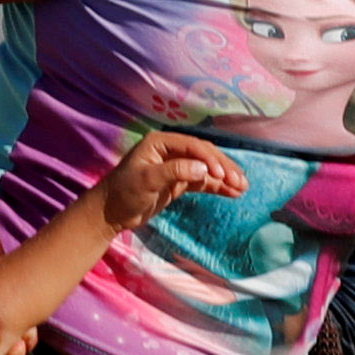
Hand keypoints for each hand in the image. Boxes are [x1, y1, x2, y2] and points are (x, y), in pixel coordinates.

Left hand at [94, 130, 245, 228]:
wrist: (112, 213)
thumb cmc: (124, 192)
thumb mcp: (147, 180)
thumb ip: (174, 171)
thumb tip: (203, 169)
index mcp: (161, 142)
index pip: (193, 146)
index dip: (210, 159)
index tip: (223, 174)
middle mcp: (171, 150)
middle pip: (205, 155)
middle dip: (224, 168)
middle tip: (241, 182)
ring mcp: (177, 166)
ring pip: (207, 168)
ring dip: (225, 178)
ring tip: (243, 188)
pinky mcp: (179, 182)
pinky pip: (203, 181)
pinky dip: (218, 187)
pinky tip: (233, 193)